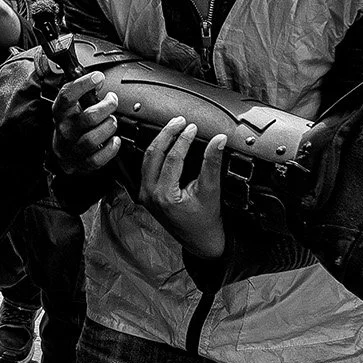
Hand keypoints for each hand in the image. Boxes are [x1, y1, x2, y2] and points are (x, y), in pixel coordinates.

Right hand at [50, 71, 120, 173]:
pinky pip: (97, 159)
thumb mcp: (71, 106)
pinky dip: (110, 149)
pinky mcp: (82, 163)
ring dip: (109, 127)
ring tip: (112, 122)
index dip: (84, 84)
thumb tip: (98, 79)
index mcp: (61, 112)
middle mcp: (65, 129)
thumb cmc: (71, 124)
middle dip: (107, 107)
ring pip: (93, 139)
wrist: (62, 153)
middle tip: (112, 102)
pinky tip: (114, 141)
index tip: (98, 77)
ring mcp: (73, 147)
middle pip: (88, 117)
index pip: (67, 95)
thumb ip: (83, 91)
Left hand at [137, 118, 226, 258]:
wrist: (200, 241)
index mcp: (164, 196)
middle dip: (167, 134)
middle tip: (180, 121)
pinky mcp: (145, 194)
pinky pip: (147, 167)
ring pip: (147, 159)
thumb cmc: (206, 221)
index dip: (183, 140)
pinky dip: (156, 153)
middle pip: (154, 154)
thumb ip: (211, 164)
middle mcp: (149, 194)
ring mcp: (144, 194)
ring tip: (174, 127)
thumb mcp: (211, 191)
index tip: (193, 128)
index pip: (172, 159)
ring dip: (160, 141)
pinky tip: (165, 142)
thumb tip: (218, 140)